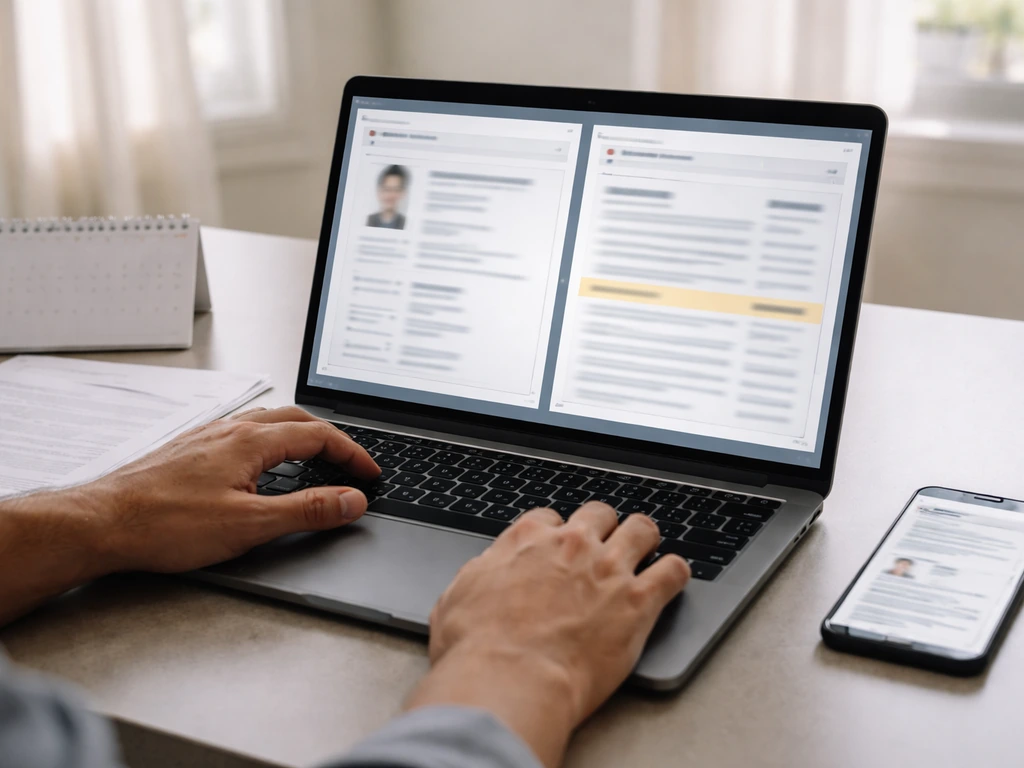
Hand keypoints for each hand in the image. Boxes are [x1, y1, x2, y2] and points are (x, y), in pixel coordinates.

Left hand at [83, 406, 379, 572]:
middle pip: (296, 419)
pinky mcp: (190, 450)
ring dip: (300, 435)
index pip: (318, 435)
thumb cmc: (165, 525)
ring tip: (316, 457)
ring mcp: (207, 437)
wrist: (101, 523)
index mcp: (250, 441)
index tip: (370, 473)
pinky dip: (270, 442)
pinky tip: (261, 463)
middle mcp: (230, 430)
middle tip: (350, 463)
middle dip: (331, 439)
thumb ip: (307, 510)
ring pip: (267, 422)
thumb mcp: (249, 525)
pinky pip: (243, 433)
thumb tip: (351, 500)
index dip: (352, 453)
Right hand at [405, 502, 690, 767]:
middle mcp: (571, 546)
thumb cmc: (476, 648)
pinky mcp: (638, 601)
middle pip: (598, 514)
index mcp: (526, 541)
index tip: (559, 544)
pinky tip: (673, 577)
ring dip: (644, 538)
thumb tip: (486, 573)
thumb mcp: (456, 598)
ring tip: (647, 548)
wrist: (508, 679)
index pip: (549, 518)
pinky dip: (676, 572)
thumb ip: (480, 575)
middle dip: (602, 526)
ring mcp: (608, 570)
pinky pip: (673, 571)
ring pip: (641, 530)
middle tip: (605, 543)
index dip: (557, 532)